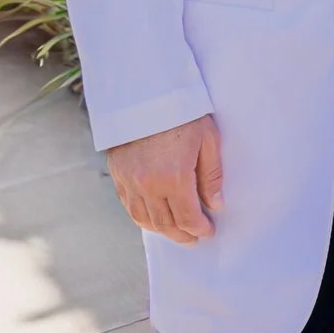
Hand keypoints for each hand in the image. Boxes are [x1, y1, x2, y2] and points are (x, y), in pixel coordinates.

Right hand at [107, 114, 222, 244]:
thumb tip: (215, 204)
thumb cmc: (183, 113)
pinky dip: (142, 218)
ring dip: (162, 230)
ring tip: (176, 233)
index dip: (199, 228)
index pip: (187, 216)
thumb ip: (212, 175)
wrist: (146, 94)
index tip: (208, 231)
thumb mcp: (208, 139)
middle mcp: (149, 184)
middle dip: (182, 234)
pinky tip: (153, 219)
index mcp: (174, 177)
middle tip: (194, 238)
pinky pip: (129, 206)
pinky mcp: (118, 174)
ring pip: (145, 219)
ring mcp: (130, 181)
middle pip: (165, 223)